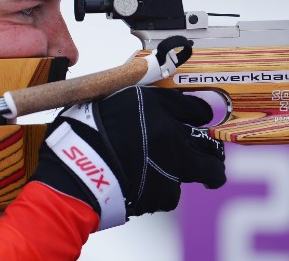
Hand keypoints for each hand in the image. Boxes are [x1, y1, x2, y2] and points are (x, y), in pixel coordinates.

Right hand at [31, 86, 225, 229]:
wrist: (76, 170)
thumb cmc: (82, 131)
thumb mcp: (108, 98)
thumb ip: (133, 98)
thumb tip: (141, 94)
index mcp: (157, 105)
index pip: (197, 108)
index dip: (200, 116)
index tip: (200, 121)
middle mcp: (171, 133)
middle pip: (210, 147)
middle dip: (212, 157)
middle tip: (211, 162)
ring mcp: (172, 165)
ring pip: (198, 173)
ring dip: (185, 174)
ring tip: (169, 178)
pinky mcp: (164, 193)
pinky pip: (170, 194)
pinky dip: (160, 192)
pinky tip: (142, 188)